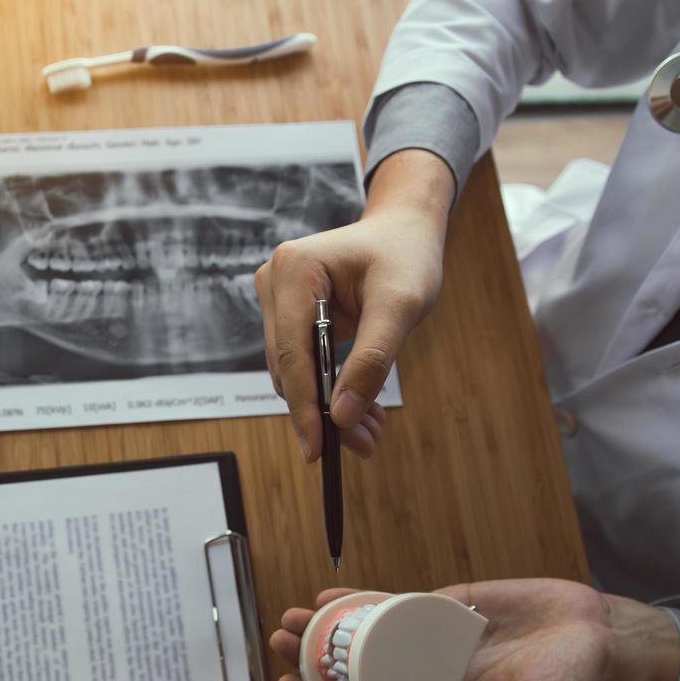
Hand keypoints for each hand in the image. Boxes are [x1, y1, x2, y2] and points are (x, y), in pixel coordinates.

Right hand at [256, 149, 453, 461]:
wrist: (403, 231)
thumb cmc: (405, 256)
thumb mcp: (400, 305)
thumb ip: (372, 359)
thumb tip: (342, 416)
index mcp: (294, 270)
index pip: (293, 353)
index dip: (304, 406)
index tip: (317, 449)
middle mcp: (274, 282)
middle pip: (289, 368)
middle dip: (322, 412)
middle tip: (363, 445)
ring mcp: (276, 299)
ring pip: (294, 373)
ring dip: (327, 406)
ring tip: (369, 432)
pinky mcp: (287, 315)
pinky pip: (302, 364)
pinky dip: (329, 390)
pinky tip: (360, 411)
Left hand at [268, 581, 679, 680]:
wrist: (600, 636)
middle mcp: (425, 677)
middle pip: (355, 670)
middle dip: (313, 658)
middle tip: (279, 643)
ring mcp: (430, 639)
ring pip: (366, 634)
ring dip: (327, 627)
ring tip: (291, 617)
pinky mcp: (443, 606)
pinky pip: (393, 602)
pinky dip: (360, 598)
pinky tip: (329, 593)